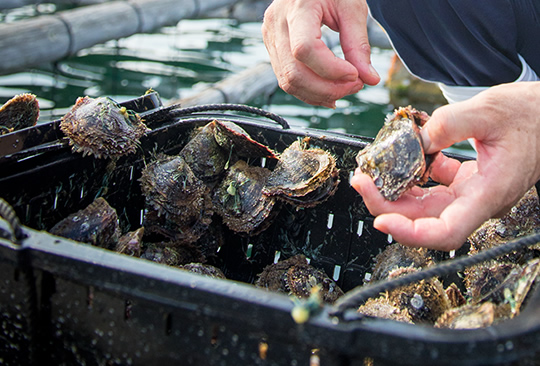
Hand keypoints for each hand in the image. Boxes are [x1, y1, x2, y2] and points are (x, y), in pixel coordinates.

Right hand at [262, 0, 379, 107]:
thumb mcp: (351, 8)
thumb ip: (359, 45)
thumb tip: (370, 80)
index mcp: (297, 7)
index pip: (305, 49)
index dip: (331, 69)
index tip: (355, 74)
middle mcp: (277, 24)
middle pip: (294, 73)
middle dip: (327, 88)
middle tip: (355, 85)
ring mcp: (271, 38)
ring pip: (288, 82)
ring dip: (319, 94)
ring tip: (345, 89)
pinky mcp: (273, 49)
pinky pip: (287, 79)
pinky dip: (309, 91)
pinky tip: (330, 91)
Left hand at [351, 82, 539, 250]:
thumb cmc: (532, 114)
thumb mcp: (490, 109)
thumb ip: (450, 124)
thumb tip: (416, 139)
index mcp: (488, 193)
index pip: (447, 232)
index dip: (410, 233)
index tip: (382, 220)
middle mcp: (477, 200)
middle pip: (425, 220)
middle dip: (388, 205)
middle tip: (362, 181)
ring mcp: (472, 193)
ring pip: (426, 204)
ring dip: (397, 190)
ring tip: (372, 171)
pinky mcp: (468, 181)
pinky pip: (435, 187)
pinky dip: (416, 174)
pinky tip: (409, 155)